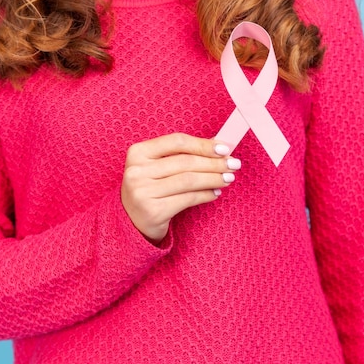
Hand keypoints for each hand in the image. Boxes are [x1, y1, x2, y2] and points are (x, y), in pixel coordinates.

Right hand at [120, 133, 240, 244]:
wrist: (130, 222)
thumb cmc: (149, 189)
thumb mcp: (157, 168)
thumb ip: (183, 155)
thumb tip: (218, 145)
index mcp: (138, 153)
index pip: (177, 142)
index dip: (203, 144)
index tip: (224, 148)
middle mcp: (136, 171)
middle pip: (186, 162)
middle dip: (214, 163)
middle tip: (233, 164)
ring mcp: (142, 192)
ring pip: (189, 180)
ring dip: (213, 178)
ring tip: (228, 178)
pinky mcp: (153, 211)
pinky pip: (188, 199)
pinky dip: (205, 195)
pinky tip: (215, 193)